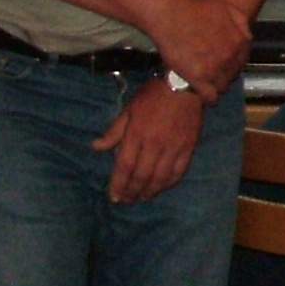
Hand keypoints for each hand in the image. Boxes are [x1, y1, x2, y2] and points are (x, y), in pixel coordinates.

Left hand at [94, 81, 202, 203]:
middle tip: (126, 201)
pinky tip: (162, 187)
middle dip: (132, 192)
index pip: (124, 166)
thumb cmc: (152, 95)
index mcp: (136, 134)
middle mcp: (154, 144)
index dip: (118, 184)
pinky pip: (179, 171)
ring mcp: (173, 147)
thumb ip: (113, 131)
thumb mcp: (128, 109)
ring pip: (160, 178)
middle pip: (141, 176)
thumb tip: (96, 147)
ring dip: (150, 191)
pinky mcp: (188, 147)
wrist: (184, 85)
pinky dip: (169, 183)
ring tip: (143, 198)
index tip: (114, 196)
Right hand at [152, 0, 252, 102]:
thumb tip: (246, 38)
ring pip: (222, 87)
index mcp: (240, 42)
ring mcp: (216, 70)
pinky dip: (208, 98)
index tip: (221, 63)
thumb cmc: (196, 9)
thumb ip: (241, 24)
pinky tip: (201, 94)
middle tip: (210, 71)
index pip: (242, 61)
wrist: (172, 16)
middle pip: (232, 74)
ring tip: (204, 82)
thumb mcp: (227, 8)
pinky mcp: (199, 80)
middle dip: (223, 73)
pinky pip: (210, 98)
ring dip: (215, 85)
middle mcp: (231, 58)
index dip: (231, 62)